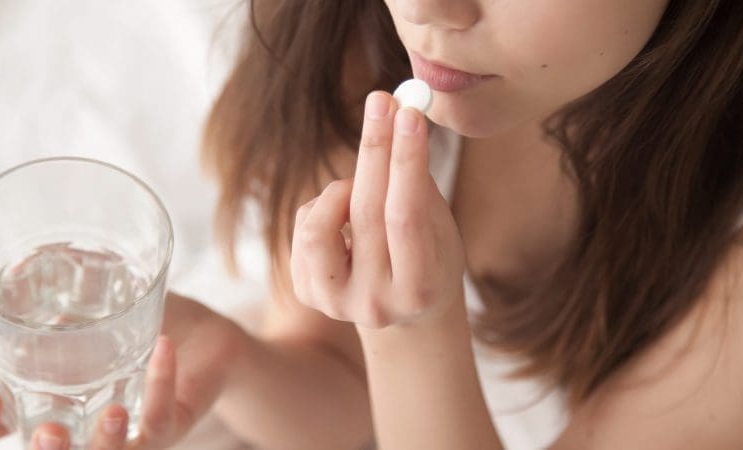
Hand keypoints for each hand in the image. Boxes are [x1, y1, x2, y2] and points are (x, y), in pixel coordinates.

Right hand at [0, 292, 244, 448]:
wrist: (205, 338)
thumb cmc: (143, 324)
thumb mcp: (102, 298)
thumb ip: (68, 280)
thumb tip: (30, 257)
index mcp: (50, 399)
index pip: (1, 423)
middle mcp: (82, 423)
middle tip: (49, 432)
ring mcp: (126, 430)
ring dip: (106, 441)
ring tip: (112, 412)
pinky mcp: (167, 425)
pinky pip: (161, 416)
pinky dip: (161, 382)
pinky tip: (163, 347)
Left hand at [290, 91, 464, 328]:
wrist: (403, 309)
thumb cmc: (429, 254)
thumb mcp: (439, 226)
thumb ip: (418, 181)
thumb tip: (398, 114)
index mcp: (420, 289)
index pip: (407, 216)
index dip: (406, 162)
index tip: (409, 112)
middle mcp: (376, 304)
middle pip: (366, 214)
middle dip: (375, 149)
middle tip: (382, 101)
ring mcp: (337, 303)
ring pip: (319, 225)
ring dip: (341, 188)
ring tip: (359, 186)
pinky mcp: (308, 294)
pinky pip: (304, 228)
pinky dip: (324, 207)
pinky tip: (343, 215)